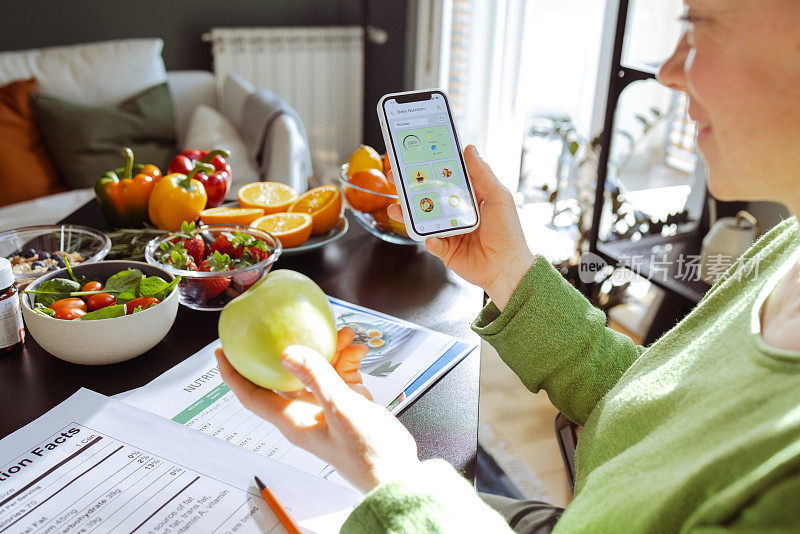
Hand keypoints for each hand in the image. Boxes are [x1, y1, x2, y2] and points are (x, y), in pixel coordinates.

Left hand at [215, 345, 419, 492]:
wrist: (396, 471)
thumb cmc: (367, 454)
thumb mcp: (341, 409)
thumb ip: (317, 377)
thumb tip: (288, 353)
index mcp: (293, 420)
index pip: (252, 395)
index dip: (234, 374)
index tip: (222, 351)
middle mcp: (306, 412)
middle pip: (286, 374)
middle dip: (293, 347)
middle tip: (291, 325)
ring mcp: (326, 407)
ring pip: (318, 369)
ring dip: (329, 350)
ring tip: (344, 335)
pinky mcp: (347, 404)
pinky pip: (340, 373)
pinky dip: (348, 360)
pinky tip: (358, 350)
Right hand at [387, 145, 533, 309]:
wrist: (507, 268)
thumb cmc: (508, 233)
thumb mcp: (499, 198)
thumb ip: (483, 174)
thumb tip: (470, 150)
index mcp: (470, 197)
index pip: (448, 178)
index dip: (432, 167)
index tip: (417, 156)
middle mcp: (457, 212)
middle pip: (430, 197)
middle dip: (411, 188)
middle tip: (396, 177)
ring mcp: (449, 231)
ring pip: (424, 219)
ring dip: (408, 213)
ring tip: (397, 207)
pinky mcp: (445, 250)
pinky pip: (431, 242)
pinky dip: (429, 239)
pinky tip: (430, 237)